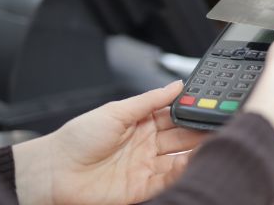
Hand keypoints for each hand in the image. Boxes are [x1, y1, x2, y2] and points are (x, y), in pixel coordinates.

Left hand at [13, 81, 206, 204]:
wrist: (54, 172)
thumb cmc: (76, 139)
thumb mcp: (116, 111)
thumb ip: (150, 100)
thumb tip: (177, 85)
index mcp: (140, 123)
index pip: (174, 114)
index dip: (190, 110)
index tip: (208, 104)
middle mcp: (146, 144)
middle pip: (181, 136)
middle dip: (199, 129)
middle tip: (218, 123)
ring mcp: (145, 166)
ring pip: (180, 158)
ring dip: (196, 150)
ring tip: (211, 141)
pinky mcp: (143, 188)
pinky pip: (169, 179)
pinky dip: (182, 171)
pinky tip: (192, 161)